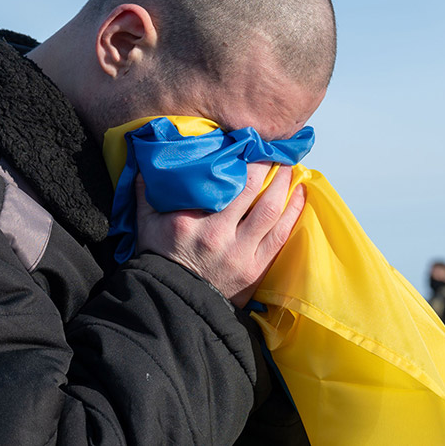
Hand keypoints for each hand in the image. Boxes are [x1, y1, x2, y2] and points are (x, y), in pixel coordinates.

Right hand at [135, 162, 304, 306]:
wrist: (174, 303)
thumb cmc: (161, 259)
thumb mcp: (146, 224)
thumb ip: (147, 192)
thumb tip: (145, 161)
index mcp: (190, 222)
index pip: (220, 182)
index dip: (239, 158)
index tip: (247, 142)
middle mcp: (217, 235)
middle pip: (251, 190)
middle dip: (266, 165)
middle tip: (274, 149)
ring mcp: (240, 253)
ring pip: (271, 210)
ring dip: (284, 184)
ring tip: (289, 167)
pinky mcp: (256, 269)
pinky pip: (281, 235)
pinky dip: (294, 211)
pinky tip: (299, 193)